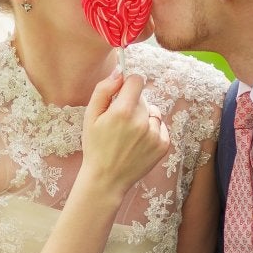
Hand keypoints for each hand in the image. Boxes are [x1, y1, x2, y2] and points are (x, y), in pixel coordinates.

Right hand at [82, 74, 171, 195]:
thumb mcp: (90, 116)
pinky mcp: (163, 145)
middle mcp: (142, 121)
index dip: (128, 85)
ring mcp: (154, 134)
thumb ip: (103, 90)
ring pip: (153, 112)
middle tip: (119, 123)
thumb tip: (119, 72)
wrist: (106, 179)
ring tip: (129, 134)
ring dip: (144, 118)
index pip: (136, 81)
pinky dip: (152, 131)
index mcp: (122, 111)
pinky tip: (138, 143)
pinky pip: (160, 127)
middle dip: (132, 104)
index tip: (122, 93)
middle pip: (143, 98)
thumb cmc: (95, 147)